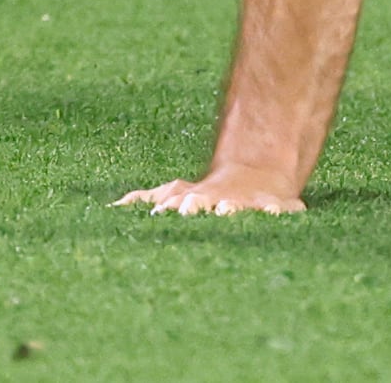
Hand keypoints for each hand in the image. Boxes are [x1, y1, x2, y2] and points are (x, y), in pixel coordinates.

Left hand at [115, 172, 305, 217]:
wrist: (254, 176)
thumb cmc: (207, 194)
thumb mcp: (176, 192)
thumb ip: (145, 200)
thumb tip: (112, 209)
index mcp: (194, 201)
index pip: (177, 204)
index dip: (169, 209)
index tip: (160, 213)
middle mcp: (218, 201)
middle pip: (204, 202)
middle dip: (195, 206)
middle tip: (187, 210)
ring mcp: (246, 204)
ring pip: (239, 206)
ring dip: (231, 210)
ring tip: (226, 210)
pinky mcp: (274, 208)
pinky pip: (279, 211)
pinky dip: (276, 212)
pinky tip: (271, 214)